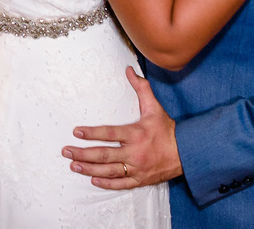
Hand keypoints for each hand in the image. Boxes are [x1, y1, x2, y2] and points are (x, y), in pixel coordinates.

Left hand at [62, 67, 181, 188]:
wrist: (187, 153)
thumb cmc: (167, 130)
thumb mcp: (155, 107)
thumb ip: (141, 88)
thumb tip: (129, 70)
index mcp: (136, 134)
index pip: (109, 134)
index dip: (92, 133)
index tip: (76, 131)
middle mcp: (135, 152)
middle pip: (104, 155)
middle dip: (83, 153)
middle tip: (66, 151)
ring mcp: (137, 168)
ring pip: (109, 171)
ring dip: (89, 169)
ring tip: (74, 165)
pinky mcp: (140, 179)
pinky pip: (121, 184)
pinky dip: (106, 184)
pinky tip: (93, 180)